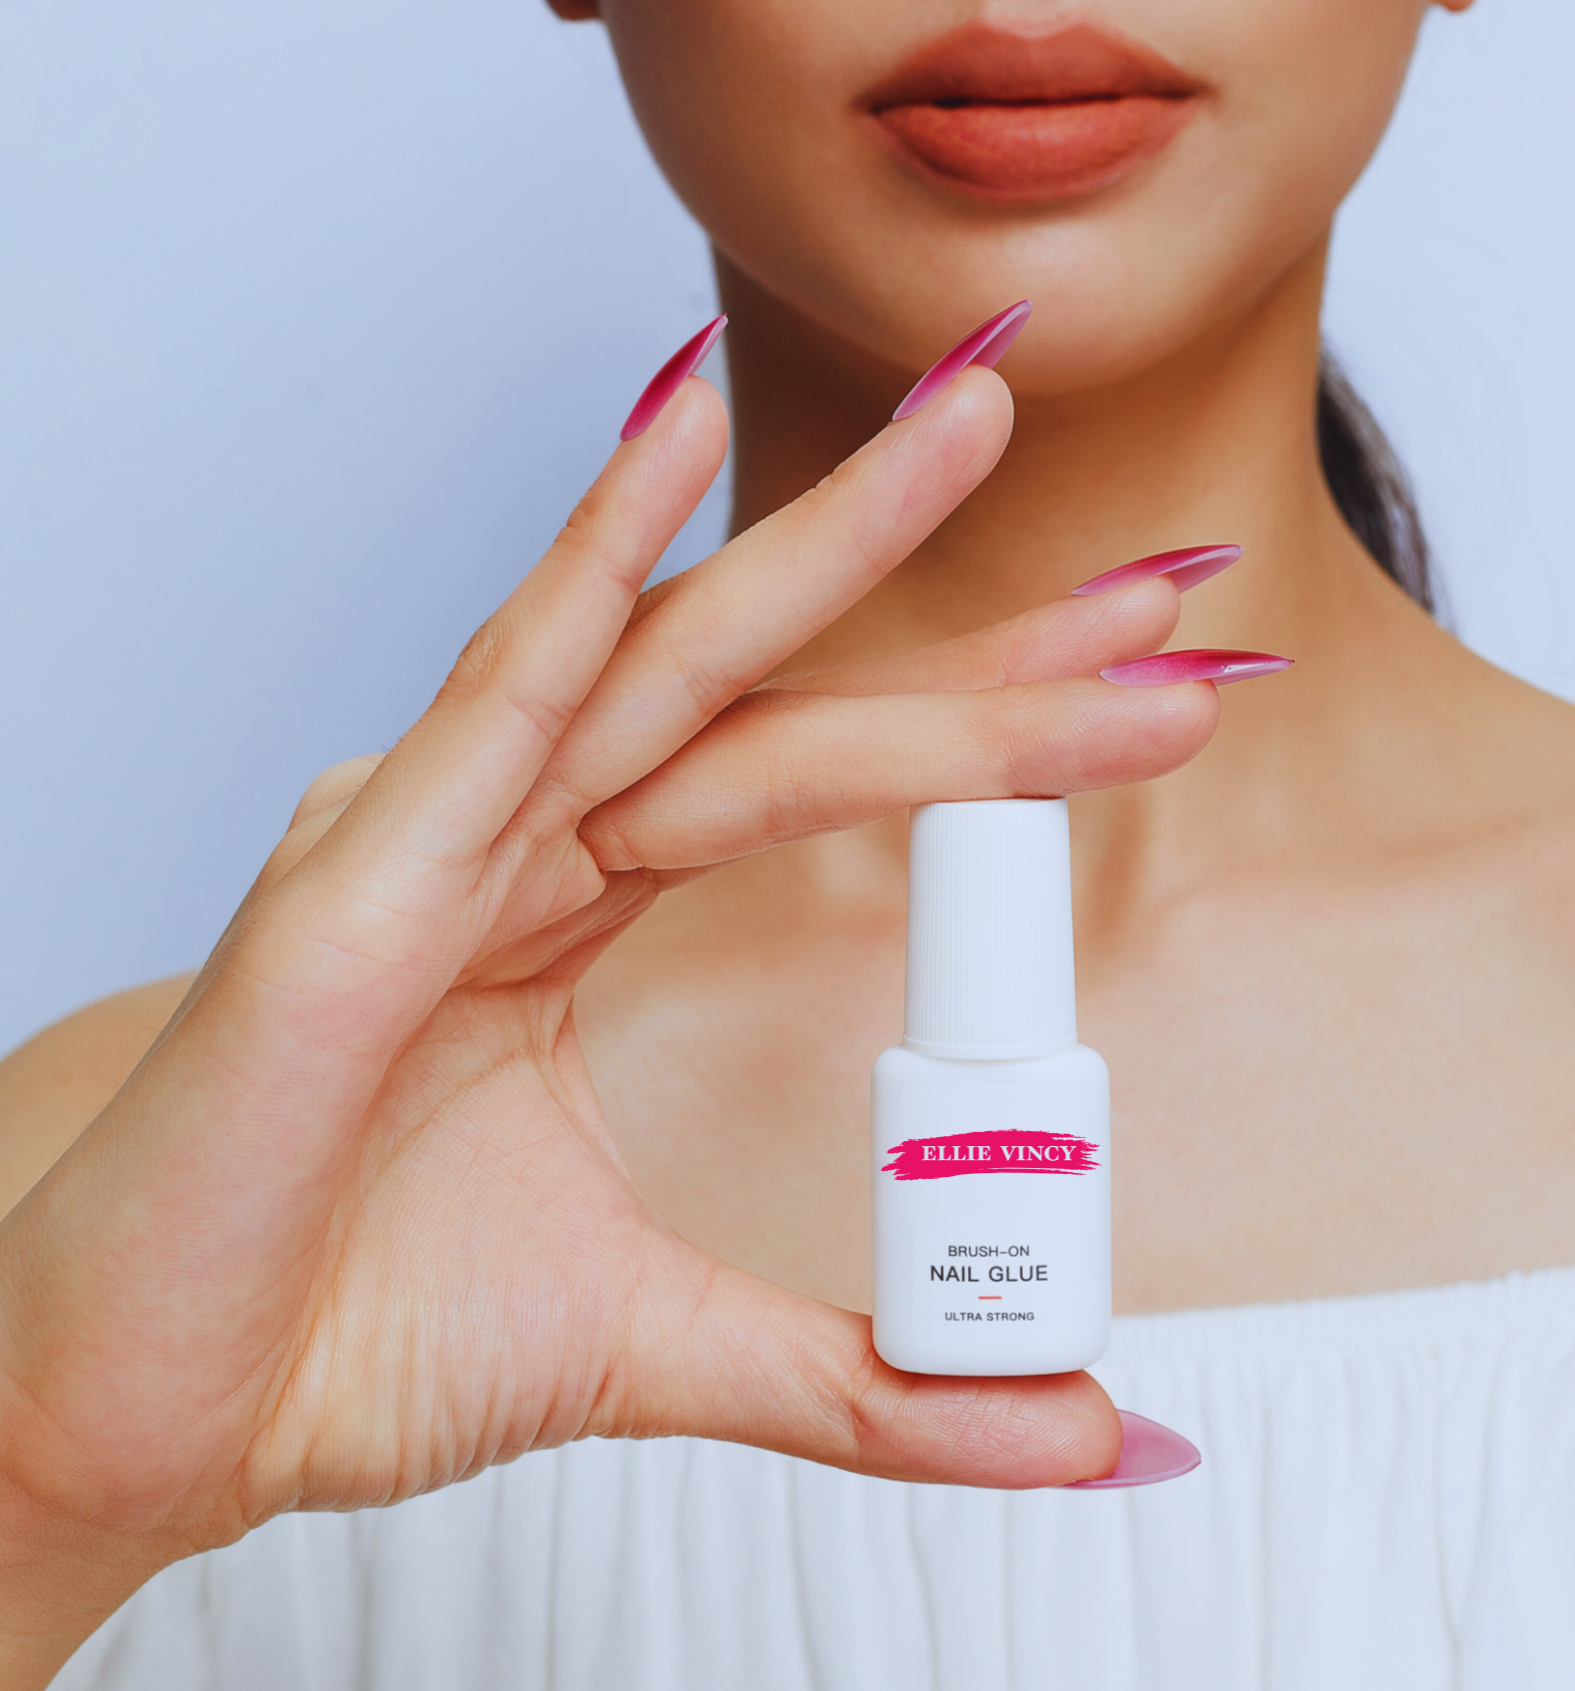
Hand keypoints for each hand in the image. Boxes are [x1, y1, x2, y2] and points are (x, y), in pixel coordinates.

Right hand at [0, 361, 1215, 1678]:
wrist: (148, 1412)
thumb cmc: (341, 1327)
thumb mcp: (658, 1336)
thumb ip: (867, 1369)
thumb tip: (1089, 1426)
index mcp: (574, 901)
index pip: (815, 777)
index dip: (985, 734)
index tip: (1150, 700)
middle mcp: (523, 835)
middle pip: (786, 698)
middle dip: (978, 635)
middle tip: (1159, 578)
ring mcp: (441, 830)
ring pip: (677, 659)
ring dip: (836, 534)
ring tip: (976, 414)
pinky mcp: (364, 877)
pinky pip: (499, 682)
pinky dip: (593, 548)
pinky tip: (680, 420)